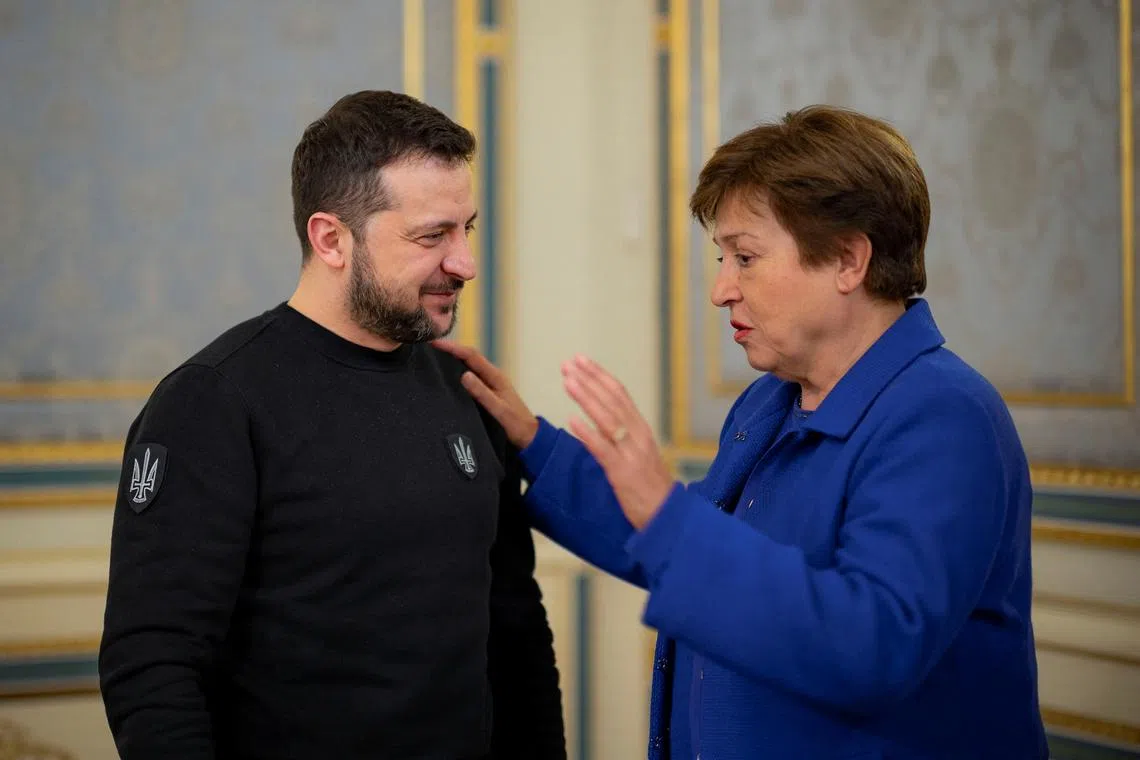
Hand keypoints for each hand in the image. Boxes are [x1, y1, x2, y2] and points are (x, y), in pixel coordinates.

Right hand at [432, 339, 539, 448]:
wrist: (529, 436)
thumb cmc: (516, 424)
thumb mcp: (498, 409)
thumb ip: (482, 393)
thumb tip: (464, 375)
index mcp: (496, 377)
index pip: (471, 356)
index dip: (453, 348)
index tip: (435, 343)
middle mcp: (493, 376)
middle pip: (469, 357)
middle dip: (451, 350)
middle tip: (429, 347)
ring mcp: (491, 384)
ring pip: (469, 366)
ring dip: (453, 360)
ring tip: (434, 357)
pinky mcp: (488, 392)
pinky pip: (471, 377)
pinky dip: (458, 372)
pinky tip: (448, 376)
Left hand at [561, 355, 674, 529]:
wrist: (668, 516)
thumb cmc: (650, 487)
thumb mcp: (639, 454)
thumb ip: (623, 435)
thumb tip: (598, 419)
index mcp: (641, 429)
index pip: (620, 394)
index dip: (599, 375)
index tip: (581, 360)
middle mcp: (638, 436)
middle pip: (612, 400)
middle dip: (589, 379)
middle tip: (568, 363)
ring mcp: (631, 454)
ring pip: (607, 419)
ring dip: (586, 398)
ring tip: (567, 381)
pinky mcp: (623, 474)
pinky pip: (603, 450)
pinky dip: (588, 434)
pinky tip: (571, 421)